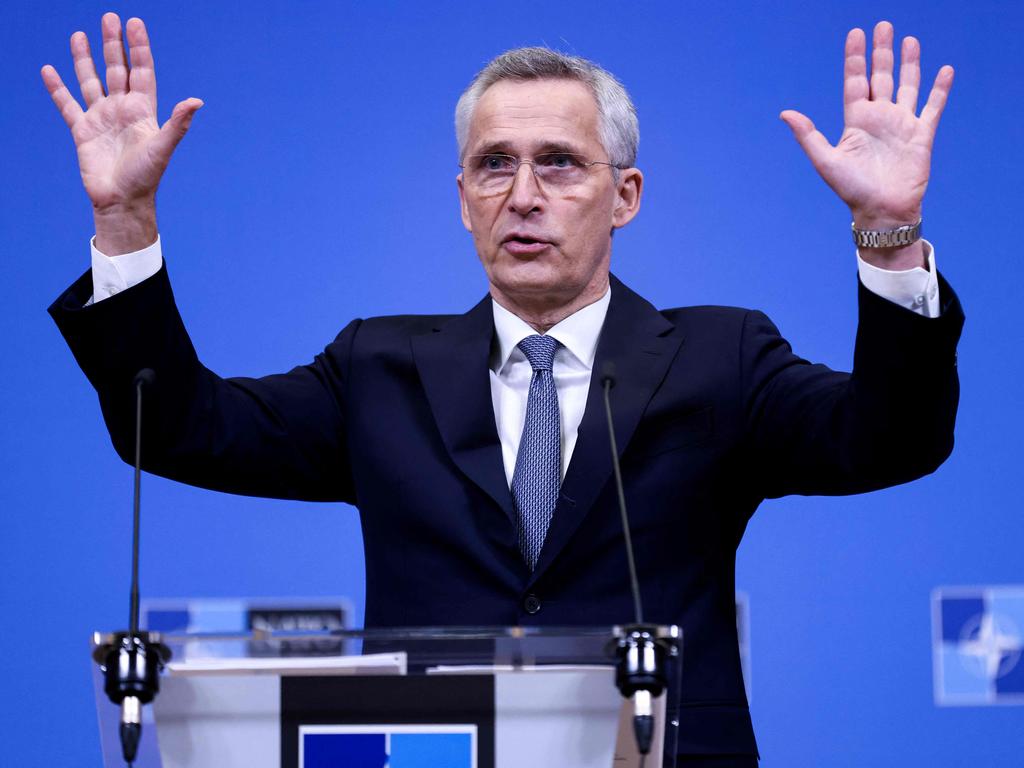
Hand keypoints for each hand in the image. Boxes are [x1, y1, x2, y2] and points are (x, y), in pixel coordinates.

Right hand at [41, 13, 201, 253]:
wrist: (122, 201)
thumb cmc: (146, 177)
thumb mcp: (163, 147)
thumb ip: (178, 123)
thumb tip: (196, 101)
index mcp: (142, 111)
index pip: (141, 72)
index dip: (139, 48)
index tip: (135, 24)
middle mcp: (122, 110)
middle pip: (117, 69)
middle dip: (113, 44)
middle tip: (110, 17)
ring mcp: (101, 119)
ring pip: (91, 81)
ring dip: (85, 59)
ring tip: (79, 34)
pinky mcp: (82, 131)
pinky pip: (67, 104)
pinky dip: (57, 88)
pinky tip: (49, 70)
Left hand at [780, 21, 953, 265]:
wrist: (882, 211)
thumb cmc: (851, 190)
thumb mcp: (825, 160)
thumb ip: (808, 135)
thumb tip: (784, 113)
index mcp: (856, 121)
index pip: (856, 81)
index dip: (855, 58)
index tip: (856, 34)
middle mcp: (879, 118)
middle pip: (882, 77)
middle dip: (882, 52)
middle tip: (883, 25)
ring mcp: (901, 125)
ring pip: (908, 85)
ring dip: (909, 63)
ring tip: (909, 40)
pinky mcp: (921, 135)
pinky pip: (932, 107)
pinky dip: (939, 89)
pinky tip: (944, 70)